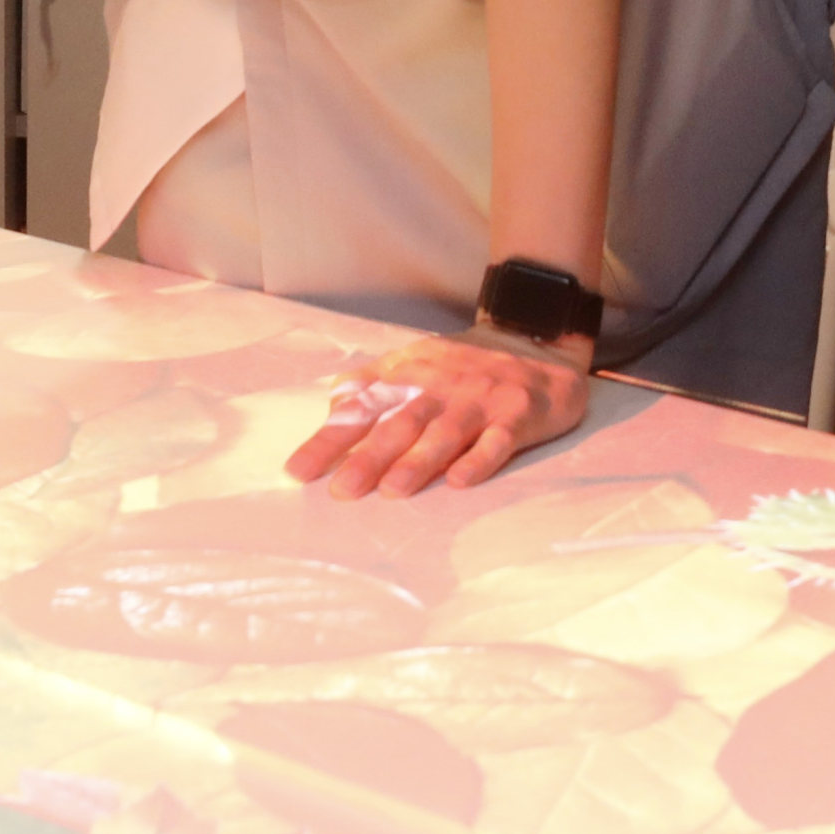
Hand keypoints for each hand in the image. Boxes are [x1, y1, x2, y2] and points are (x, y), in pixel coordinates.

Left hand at [282, 327, 590, 497]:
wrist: (535, 342)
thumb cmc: (463, 366)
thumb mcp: (414, 361)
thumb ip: (372, 384)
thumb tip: (332, 408)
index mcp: (410, 375)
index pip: (364, 409)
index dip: (330, 439)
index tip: (299, 471)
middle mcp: (441, 387)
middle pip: (401, 424)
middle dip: (370, 457)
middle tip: (341, 490)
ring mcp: (481, 401)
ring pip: (446, 433)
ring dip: (419, 461)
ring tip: (393, 490)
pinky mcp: (518, 416)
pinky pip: (498, 441)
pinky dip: (480, 460)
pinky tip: (460, 482)